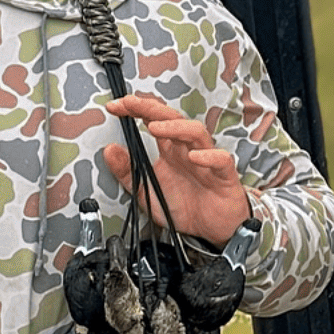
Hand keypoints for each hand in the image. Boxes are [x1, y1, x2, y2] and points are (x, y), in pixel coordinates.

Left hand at [106, 94, 251, 246]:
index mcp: (170, 151)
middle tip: (130, 104)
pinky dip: (209, 157)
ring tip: (155, 127)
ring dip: (176, 127)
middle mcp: (187, 151)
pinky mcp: (223, 176)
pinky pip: (221, 160)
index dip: (135, 110)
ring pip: (196, 133)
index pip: (154, 121)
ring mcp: (206, 160)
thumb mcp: (146, 192)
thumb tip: (109, 150)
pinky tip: (194, 157)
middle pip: (174, 119)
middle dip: (151, 108)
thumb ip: (127, 172)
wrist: (211, 230)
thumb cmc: (184, 208)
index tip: (115, 106)